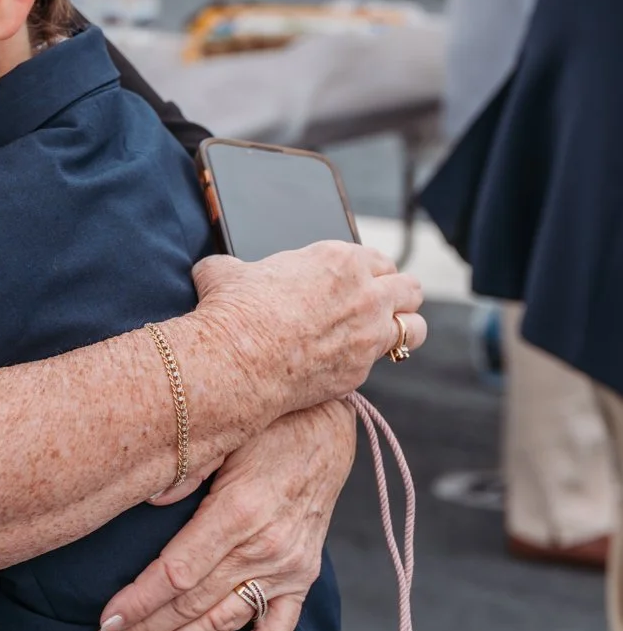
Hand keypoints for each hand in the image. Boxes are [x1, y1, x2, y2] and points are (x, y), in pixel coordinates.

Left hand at [91, 399, 355, 630]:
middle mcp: (264, 548)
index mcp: (239, 511)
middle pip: (193, 604)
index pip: (178, 573)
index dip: (139, 601)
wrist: (329, 427)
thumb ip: (186, 466)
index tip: (105, 620)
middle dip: (144, 630)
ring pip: (224, 622)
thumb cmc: (269, 425)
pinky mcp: (302, 577)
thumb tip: (146, 499)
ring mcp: (286, 568)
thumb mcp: (226, 432)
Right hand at [191, 242, 424, 421]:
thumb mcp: (227, 272)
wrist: (233, 362)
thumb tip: (215, 269)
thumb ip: (235, 266)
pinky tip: (346, 362)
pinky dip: (367, 362)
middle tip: (380, 306)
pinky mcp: (360, 371)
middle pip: (409, 289)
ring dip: (403, 328)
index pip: (379, 260)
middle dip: (399, 296)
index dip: (372, 271)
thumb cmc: (230, 311)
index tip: (363, 281)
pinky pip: (379, 363)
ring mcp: (367, 335)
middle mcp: (364, 294)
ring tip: (384, 334)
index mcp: (338, 259)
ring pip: (415, 328)